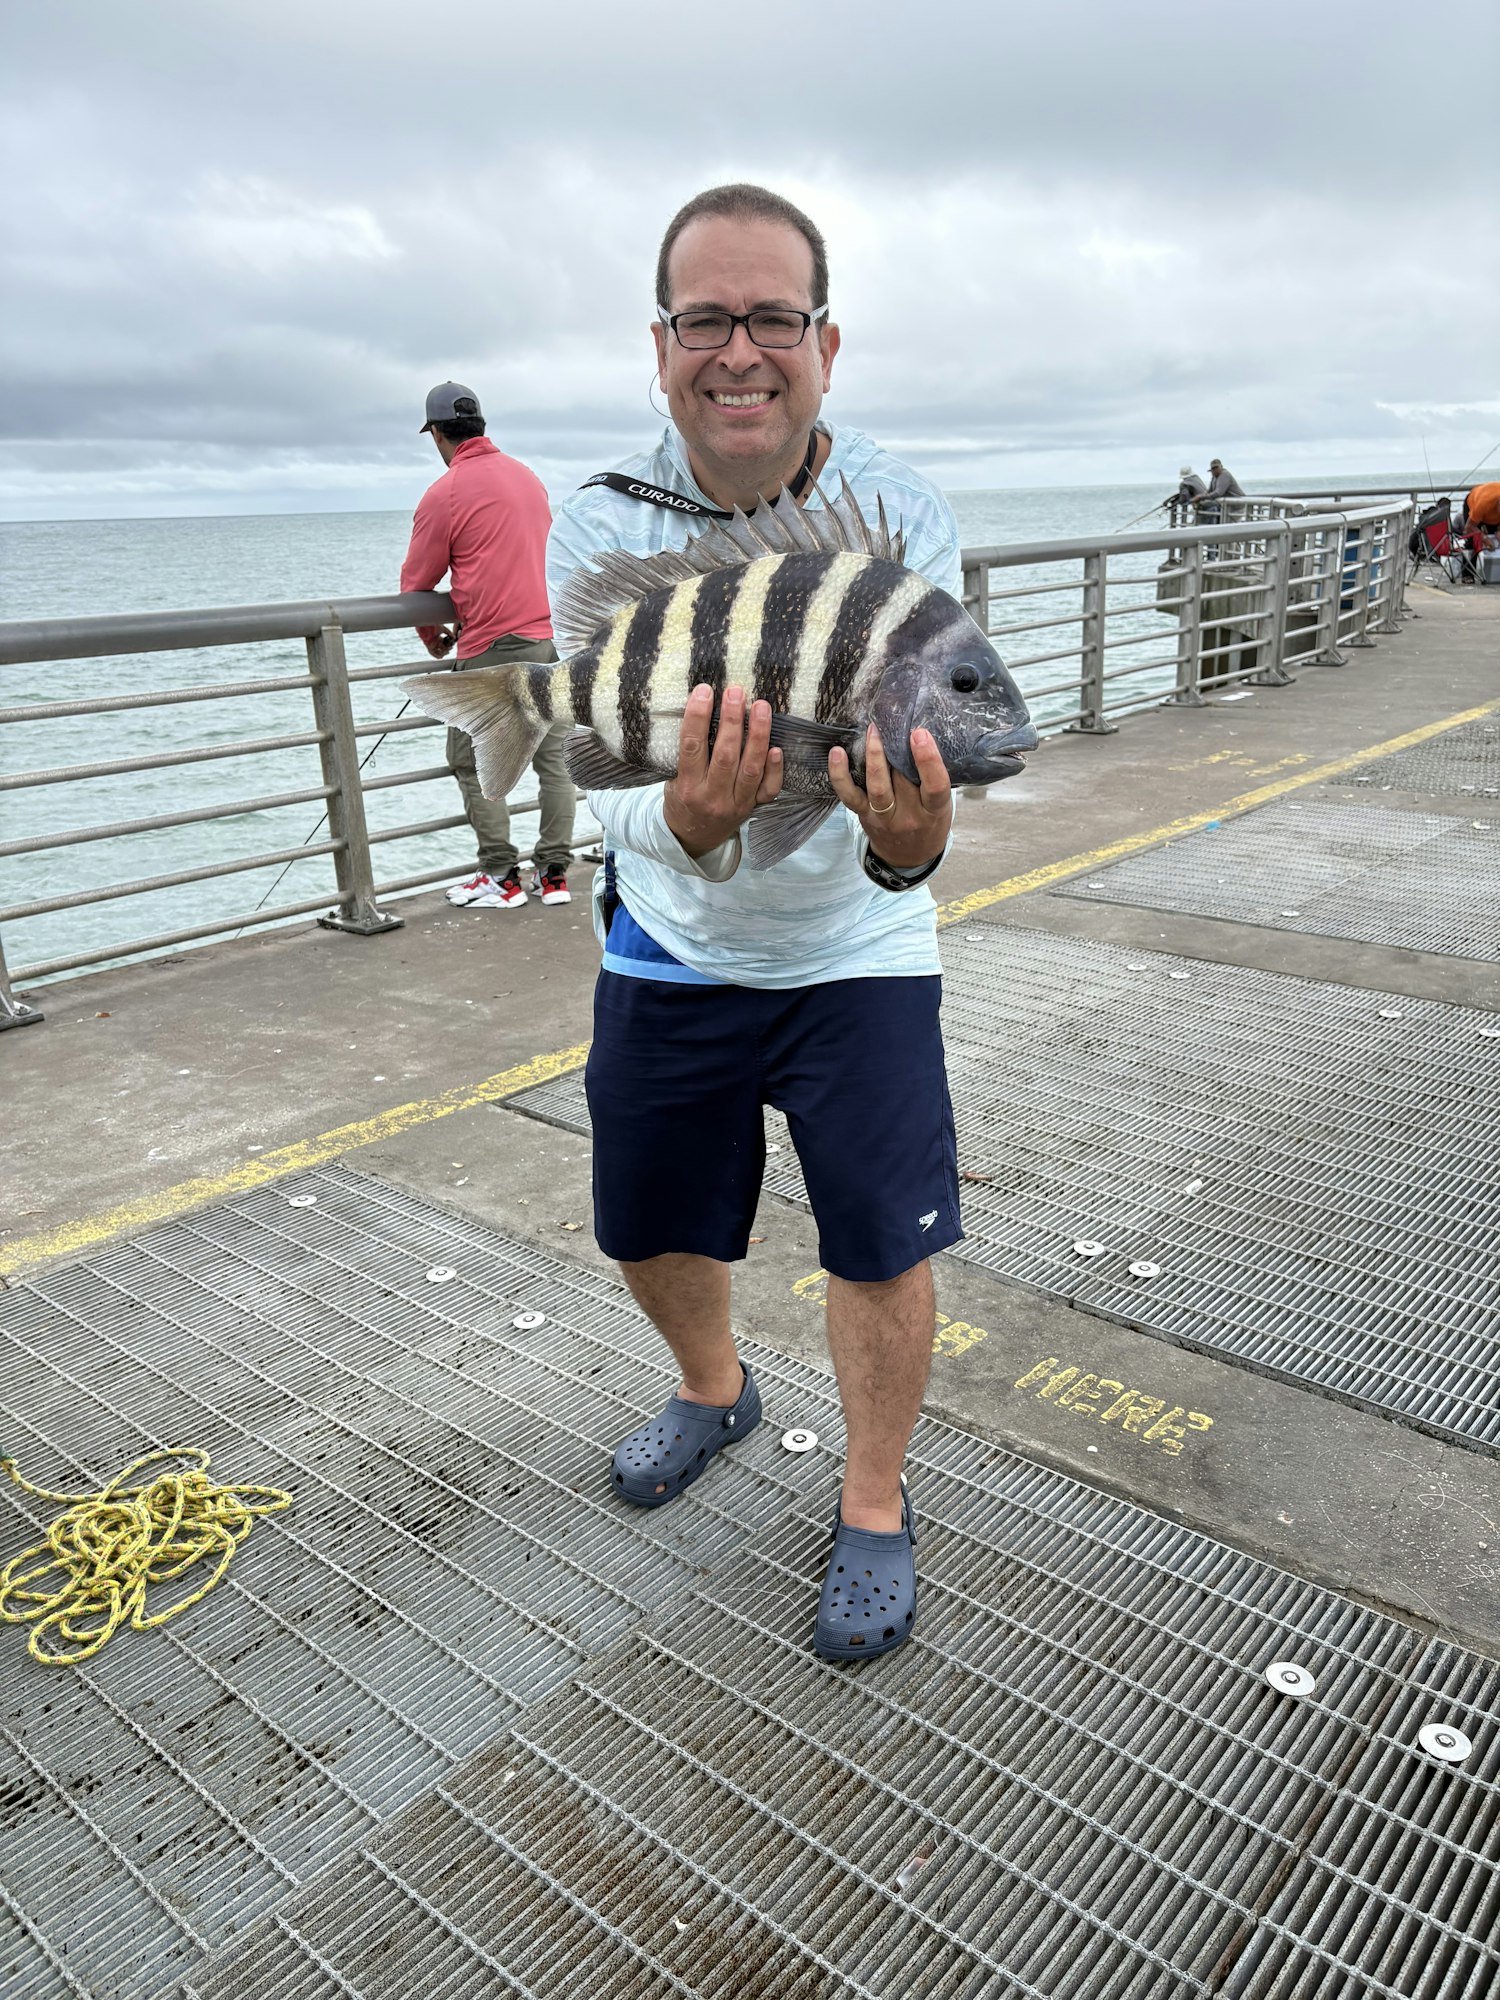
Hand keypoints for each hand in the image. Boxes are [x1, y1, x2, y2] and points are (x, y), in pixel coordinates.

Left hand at [421, 626, 455, 659]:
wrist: (427, 627)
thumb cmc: (434, 627)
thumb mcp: (443, 629)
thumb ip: (449, 633)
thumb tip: (454, 637)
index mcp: (438, 638)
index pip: (443, 644)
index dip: (448, 646)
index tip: (451, 646)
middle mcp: (435, 642)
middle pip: (441, 648)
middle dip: (447, 649)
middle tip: (450, 648)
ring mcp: (432, 645)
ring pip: (438, 652)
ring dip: (443, 653)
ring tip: (447, 652)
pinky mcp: (429, 647)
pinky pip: (432, 653)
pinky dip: (437, 656)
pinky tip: (442, 656)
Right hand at [664, 683, 782, 857]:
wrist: (694, 838)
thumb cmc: (682, 800)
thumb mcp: (672, 779)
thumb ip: (687, 753)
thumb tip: (700, 708)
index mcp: (687, 787)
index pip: (692, 747)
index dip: (697, 717)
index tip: (704, 691)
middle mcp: (713, 797)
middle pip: (726, 756)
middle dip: (732, 721)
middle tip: (736, 692)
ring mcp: (736, 804)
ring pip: (750, 768)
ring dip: (758, 735)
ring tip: (761, 707)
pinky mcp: (754, 807)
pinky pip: (768, 789)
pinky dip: (775, 769)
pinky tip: (778, 747)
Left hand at [828, 724, 951, 869]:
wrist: (909, 858)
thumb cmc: (929, 823)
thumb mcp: (942, 806)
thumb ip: (933, 779)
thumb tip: (921, 737)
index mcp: (934, 811)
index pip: (935, 786)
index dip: (928, 760)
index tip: (919, 734)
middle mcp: (909, 816)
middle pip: (903, 780)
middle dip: (898, 748)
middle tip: (893, 720)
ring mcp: (884, 818)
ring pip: (877, 786)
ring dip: (874, 756)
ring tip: (873, 731)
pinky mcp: (864, 815)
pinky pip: (849, 795)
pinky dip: (840, 774)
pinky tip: (836, 753)